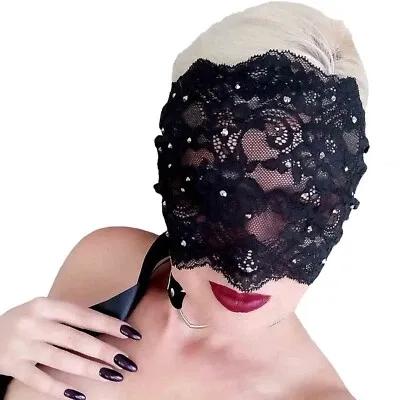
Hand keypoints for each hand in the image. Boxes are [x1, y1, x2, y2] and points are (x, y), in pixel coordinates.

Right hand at [0, 296, 141, 399]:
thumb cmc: (26, 321)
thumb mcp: (45, 310)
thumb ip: (69, 317)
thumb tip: (107, 329)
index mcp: (45, 306)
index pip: (84, 315)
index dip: (109, 325)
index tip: (130, 333)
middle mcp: (34, 324)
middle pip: (76, 339)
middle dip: (104, 351)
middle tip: (126, 361)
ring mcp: (22, 346)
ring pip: (62, 361)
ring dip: (90, 370)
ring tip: (113, 376)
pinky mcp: (12, 367)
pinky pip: (40, 380)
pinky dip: (60, 389)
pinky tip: (80, 395)